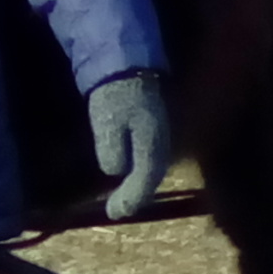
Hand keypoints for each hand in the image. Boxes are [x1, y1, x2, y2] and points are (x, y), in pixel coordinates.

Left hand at [86, 72, 172, 219]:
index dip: (132, 198)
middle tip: (116, 209)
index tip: (113, 213)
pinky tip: (124, 172)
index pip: (147, 179)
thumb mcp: (108, 119)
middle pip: (152, 176)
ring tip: (121, 197)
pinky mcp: (152, 127)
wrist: (129, 60)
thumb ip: (112, 149)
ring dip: (137, 183)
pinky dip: (136, 168)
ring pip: (151, 166)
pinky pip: (147, 155)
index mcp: (154, 141)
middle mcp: (164, 141)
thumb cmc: (116, 90)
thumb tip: (117, 171)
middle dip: (135, 194)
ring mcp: (160, 133)